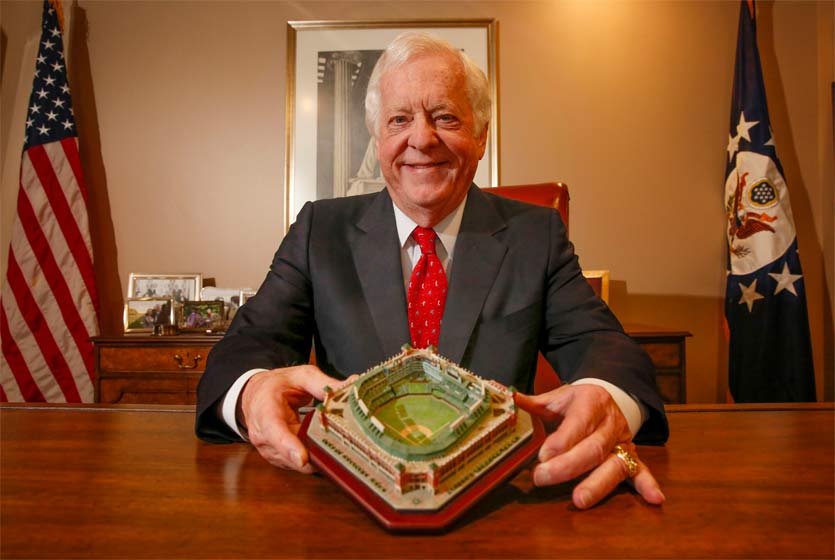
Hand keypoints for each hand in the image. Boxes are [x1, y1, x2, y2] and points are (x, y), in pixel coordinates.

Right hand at [240, 365, 351, 472]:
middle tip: (343, 441)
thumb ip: (325, 384)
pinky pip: (301, 465)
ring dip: (318, 454)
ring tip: (333, 439)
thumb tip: (353, 383)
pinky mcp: (279, 460)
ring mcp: (270, 452)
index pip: (276, 433)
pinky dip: (314, 456)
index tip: (302, 459)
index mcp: (266, 412)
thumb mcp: (301, 376)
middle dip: (318, 450)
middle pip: (294, 454)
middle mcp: (264, 437)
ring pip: (300, 463)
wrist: (255, 396)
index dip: (289, 447)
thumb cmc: (276, 386)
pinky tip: (323, 444)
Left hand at [515, 384, 664, 508]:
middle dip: (567, 466)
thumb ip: (535, 402)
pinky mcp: (632, 457)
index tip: (542, 455)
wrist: (610, 395)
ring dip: (597, 483)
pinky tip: (654, 499)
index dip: (561, 441)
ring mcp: (623, 442)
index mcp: (591, 402)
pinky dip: (648, 485)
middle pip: (592, 448)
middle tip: (542, 478)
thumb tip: (510, 400)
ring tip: (579, 500)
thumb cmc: (578, 401)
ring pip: (613, 464)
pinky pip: (642, 471)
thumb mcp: (558, 396)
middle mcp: (610, 423)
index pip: (577, 423)